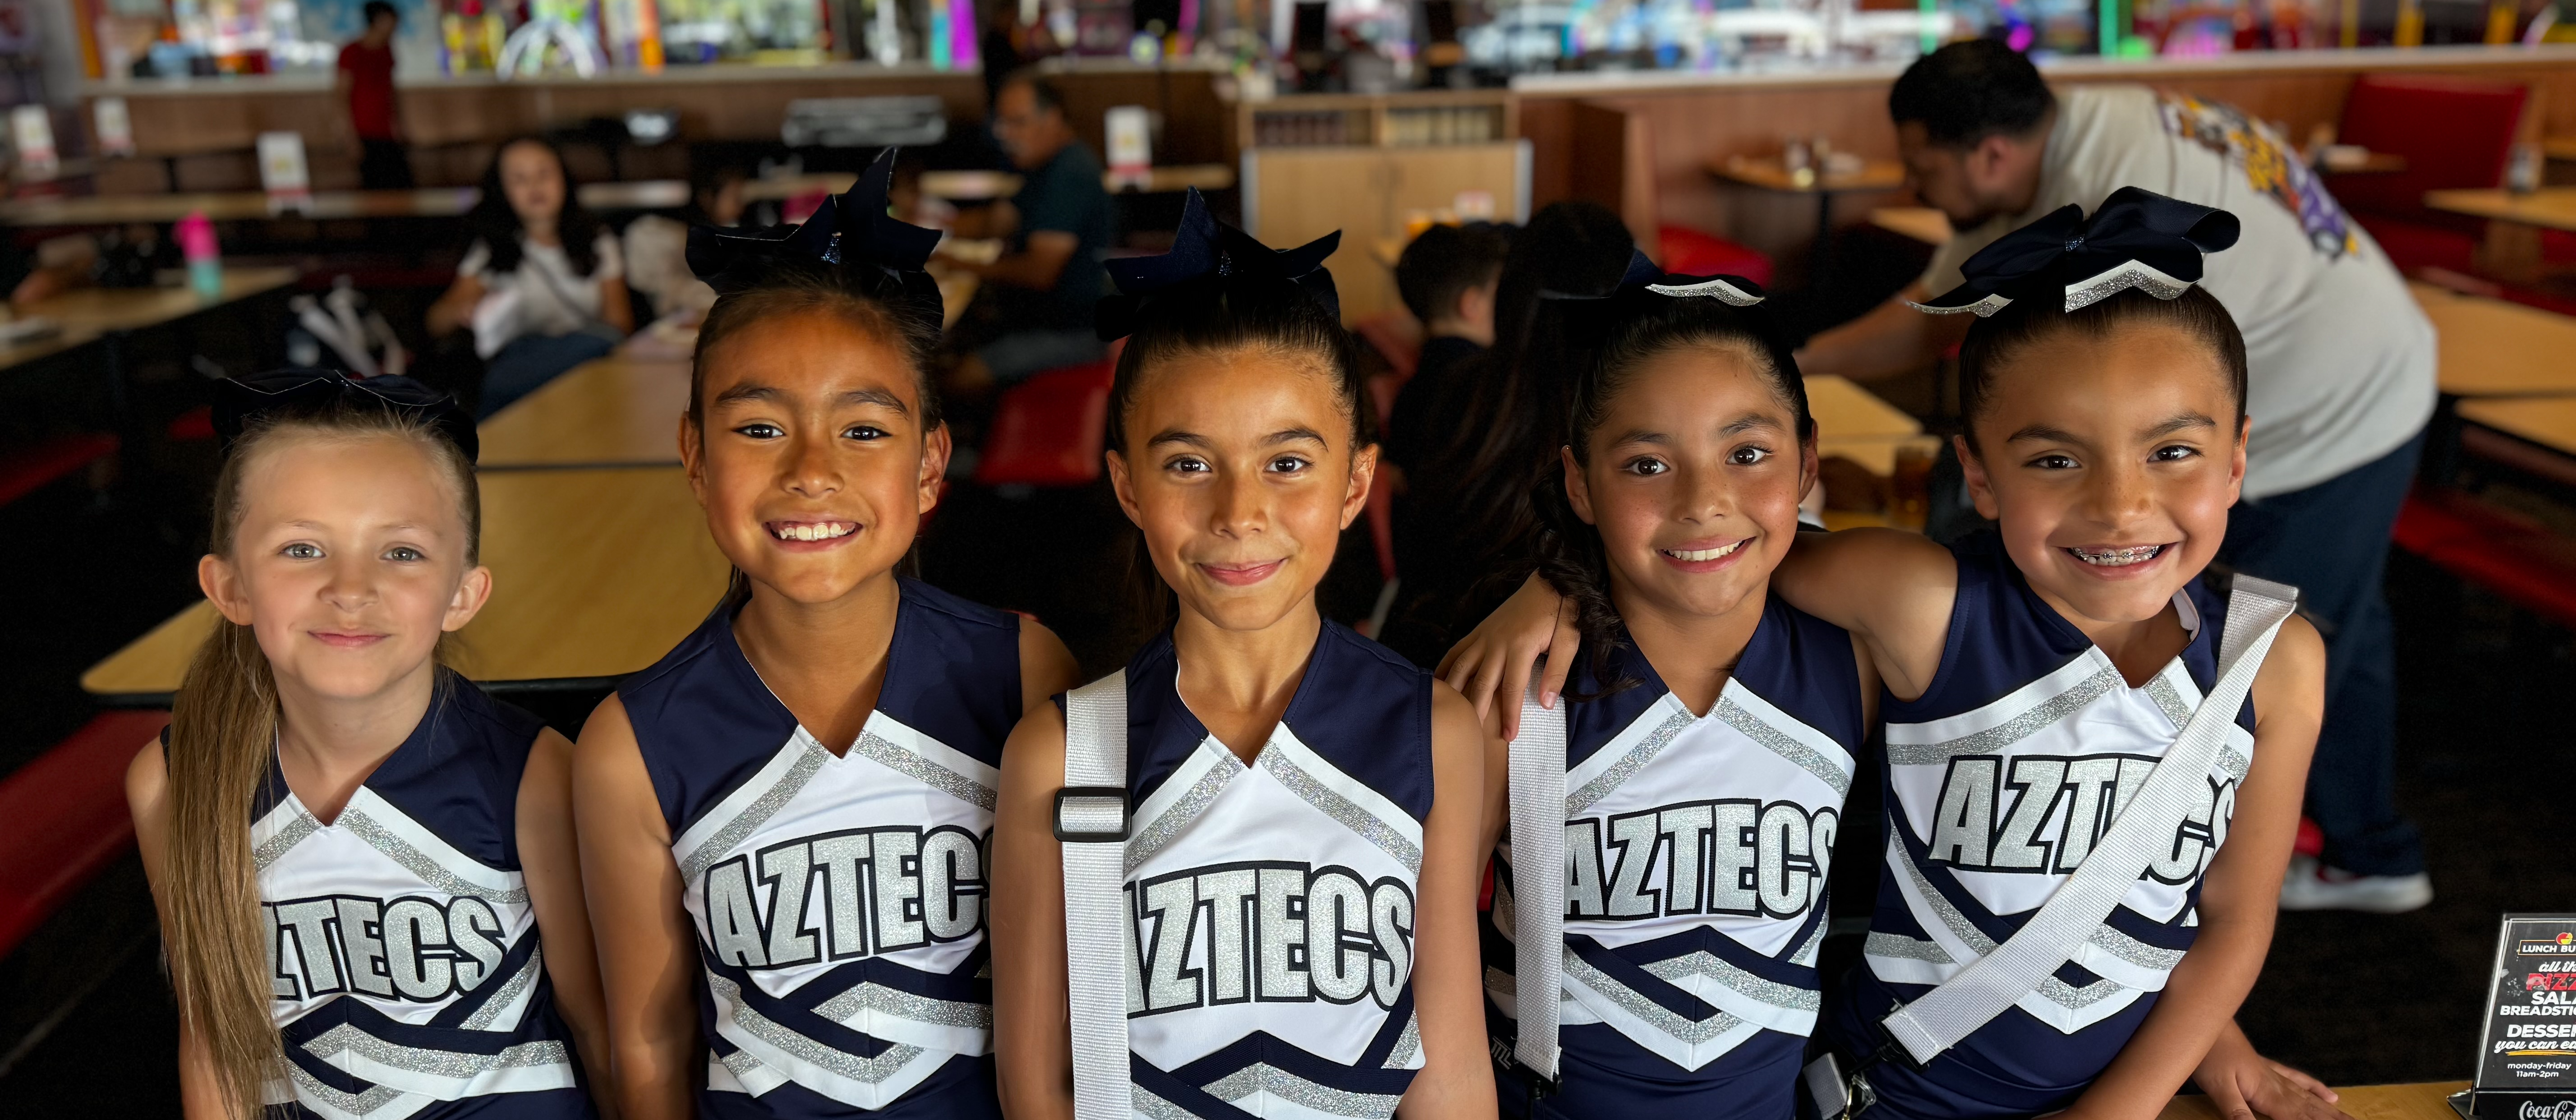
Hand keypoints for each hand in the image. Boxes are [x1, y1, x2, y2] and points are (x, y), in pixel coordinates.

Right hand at [1435, 573, 1575, 740]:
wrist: (1550, 580)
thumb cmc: (1562, 612)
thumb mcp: (1569, 640)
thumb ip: (1556, 672)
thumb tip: (1545, 703)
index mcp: (1521, 647)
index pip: (1512, 689)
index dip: (1509, 714)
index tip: (1508, 736)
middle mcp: (1497, 643)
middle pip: (1481, 682)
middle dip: (1476, 710)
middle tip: (1473, 735)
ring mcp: (1484, 636)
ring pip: (1462, 667)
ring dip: (1454, 691)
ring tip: (1449, 713)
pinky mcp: (1479, 631)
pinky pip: (1457, 650)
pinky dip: (1444, 666)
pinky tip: (1437, 682)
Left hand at [2194, 1034, 2347, 1119]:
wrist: (2207, 1024)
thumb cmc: (2210, 1056)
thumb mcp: (2219, 1088)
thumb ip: (2238, 1112)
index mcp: (2268, 1094)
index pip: (2299, 1118)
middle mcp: (2278, 1086)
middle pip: (2310, 1109)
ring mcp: (2275, 1075)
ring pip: (2309, 1097)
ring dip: (2329, 1110)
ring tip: (2349, 1118)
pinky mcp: (2267, 1068)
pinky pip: (2297, 1080)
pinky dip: (2315, 1088)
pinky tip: (2329, 1094)